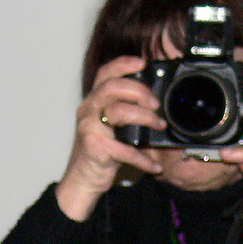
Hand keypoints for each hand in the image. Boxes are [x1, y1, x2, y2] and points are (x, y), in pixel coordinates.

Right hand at [54, 56, 166, 221]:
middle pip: (113, 87)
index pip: (105, 73)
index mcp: (94, 102)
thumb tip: (155, 103)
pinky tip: (155, 166)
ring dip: (145, 118)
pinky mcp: (96, 148)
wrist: (83, 180)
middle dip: (139, 91)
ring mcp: (90, 128)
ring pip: (119, 112)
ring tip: (159, 126)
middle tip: (156, 104)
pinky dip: (143, 159)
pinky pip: (125, 150)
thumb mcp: (110, 126)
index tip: (143, 63)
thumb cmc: (101, 152)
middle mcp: (89, 111)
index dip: (123, 64)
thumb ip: (125, 110)